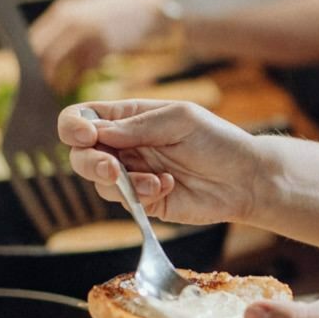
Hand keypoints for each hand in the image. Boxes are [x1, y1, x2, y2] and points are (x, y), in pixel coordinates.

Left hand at [31, 0, 175, 88]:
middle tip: (36, 90)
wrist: (147, 5)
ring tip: (54, 90)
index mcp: (62, 11)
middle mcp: (71, 21)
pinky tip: (73, 84)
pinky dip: (76, 79)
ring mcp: (88, 33)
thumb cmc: (114, 11)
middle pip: (43, 54)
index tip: (26, 75)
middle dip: (38, 74)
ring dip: (56, 80)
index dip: (27, 60)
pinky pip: (83, 69)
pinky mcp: (105, 46)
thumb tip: (39, 56)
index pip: (32, 40)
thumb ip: (64, 28)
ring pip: (61, 64)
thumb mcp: (84, 11)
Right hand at [60, 98, 264, 226]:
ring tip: (155, 180)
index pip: (83, 117)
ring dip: (120, 181)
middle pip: (80, 153)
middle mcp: (125, 145)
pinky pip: (123, 200)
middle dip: (90, 161)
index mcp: (130, 116)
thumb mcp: (180, 119)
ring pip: (99, 180)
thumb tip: (96, 133)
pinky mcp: (143, 200)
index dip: (73, 126)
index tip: (84, 135)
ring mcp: (132, 173)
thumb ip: (138, 126)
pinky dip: (139, 194)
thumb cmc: (217, 140)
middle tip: (112, 168)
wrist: (245, 178)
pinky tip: (167, 186)